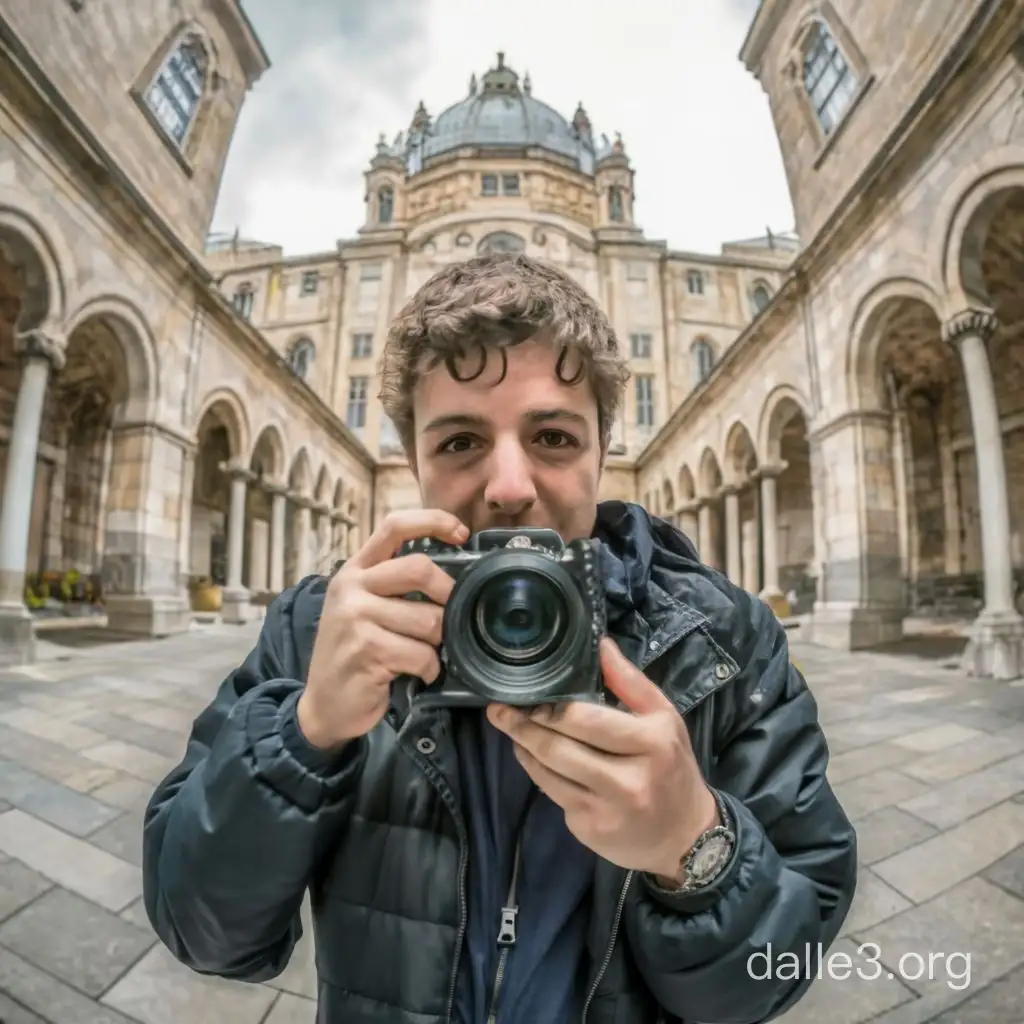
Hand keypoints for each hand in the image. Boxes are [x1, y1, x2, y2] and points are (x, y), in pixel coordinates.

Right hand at [297, 509, 467, 749]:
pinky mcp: (366, 650)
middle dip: (447, 595)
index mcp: (356, 570)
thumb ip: (395, 585)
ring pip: (428, 618)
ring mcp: (355, 618)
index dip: (433, 521)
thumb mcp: (364, 608)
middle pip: (420, 569)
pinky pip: (422, 654)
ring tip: (425, 652)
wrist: (324, 704)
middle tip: (448, 617)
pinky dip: (430, 668)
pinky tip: (419, 673)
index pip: (395, 526)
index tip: (461, 533)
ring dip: (438, 642)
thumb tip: (452, 575)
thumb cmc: (355, 652)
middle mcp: (351, 587)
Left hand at [486, 637, 718, 881]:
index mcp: (652, 743)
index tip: (526, 695)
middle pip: (560, 748)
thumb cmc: (672, 766)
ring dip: (523, 746)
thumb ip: (631, 682)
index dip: (551, 709)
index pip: (589, 721)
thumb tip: (600, 644)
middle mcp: (630, 780)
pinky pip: (552, 793)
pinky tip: (529, 754)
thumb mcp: (664, 718)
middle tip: (499, 709)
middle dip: (524, 726)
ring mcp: (607, 809)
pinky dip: (536, 770)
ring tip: (507, 726)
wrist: (686, 836)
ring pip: (549, 772)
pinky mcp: (589, 830)